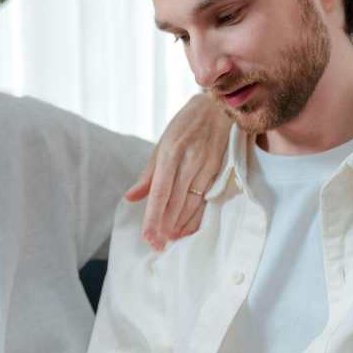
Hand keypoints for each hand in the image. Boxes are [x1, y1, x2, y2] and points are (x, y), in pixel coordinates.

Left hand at [126, 93, 229, 249]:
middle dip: (165, 228)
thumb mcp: (163, 141)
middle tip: (156, 246)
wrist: (221, 106)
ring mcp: (207, 167)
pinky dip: (195, 218)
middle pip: (176, 203)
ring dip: (180, 226)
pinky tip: (186, 229)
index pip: (160, 192)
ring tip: (168, 241)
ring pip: (192, 205)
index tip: (148, 237)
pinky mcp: (219, 172)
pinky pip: (205, 201)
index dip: (154, 217)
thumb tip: (131, 198)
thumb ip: (148, 173)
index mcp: (171, 152)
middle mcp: (190, 161)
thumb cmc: (187, 124)